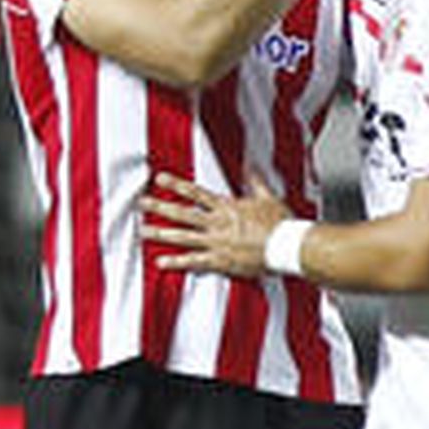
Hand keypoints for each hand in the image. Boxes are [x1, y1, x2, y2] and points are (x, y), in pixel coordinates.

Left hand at [140, 171, 289, 276]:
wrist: (286, 246)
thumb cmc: (281, 224)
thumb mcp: (269, 198)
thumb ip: (256, 182)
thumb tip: (252, 167)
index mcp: (227, 207)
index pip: (195, 193)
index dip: (176, 185)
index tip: (159, 179)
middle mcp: (217, 223)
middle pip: (182, 213)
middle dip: (159, 207)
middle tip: (142, 203)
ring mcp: (216, 243)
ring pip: (182, 236)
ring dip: (161, 233)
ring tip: (143, 230)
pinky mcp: (220, 261)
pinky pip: (194, 261)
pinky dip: (176, 262)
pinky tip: (161, 262)